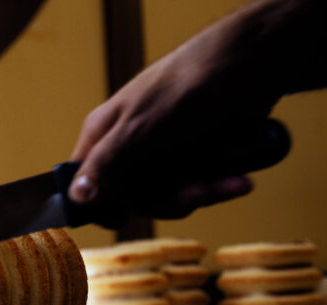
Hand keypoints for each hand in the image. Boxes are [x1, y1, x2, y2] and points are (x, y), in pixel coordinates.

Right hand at [68, 0, 292, 219]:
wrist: (250, 64)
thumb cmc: (185, 86)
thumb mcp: (139, 128)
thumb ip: (106, 163)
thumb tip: (76, 195)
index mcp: (104, 135)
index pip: (84, 182)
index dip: (98, 205)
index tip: (119, 218)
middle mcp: (128, 146)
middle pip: (130, 198)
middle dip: (166, 202)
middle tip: (194, 194)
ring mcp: (160, 154)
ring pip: (166, 196)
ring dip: (199, 195)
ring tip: (231, 182)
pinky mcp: (191, 157)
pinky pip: (194, 187)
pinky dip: (217, 187)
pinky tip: (238, 180)